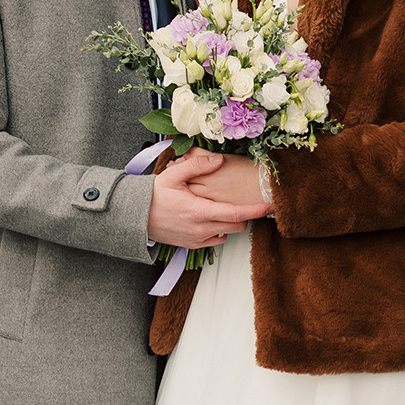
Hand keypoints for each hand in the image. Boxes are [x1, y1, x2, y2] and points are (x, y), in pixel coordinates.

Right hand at [147, 149, 272, 247]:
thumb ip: (198, 165)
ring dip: (231, 223)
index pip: (236, 213)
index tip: (270, 207)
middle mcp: (201, 228)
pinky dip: (219, 231)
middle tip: (245, 201)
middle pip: (237, 226)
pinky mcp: (192, 245)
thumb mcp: (173, 174)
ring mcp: (197, 239)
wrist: (134, 216)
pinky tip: (211, 218)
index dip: (256, 211)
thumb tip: (219, 159)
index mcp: (199, 211)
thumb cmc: (153, 195)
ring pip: (228, 233)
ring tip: (224, 208)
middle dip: (245, 214)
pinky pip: (215, 241)